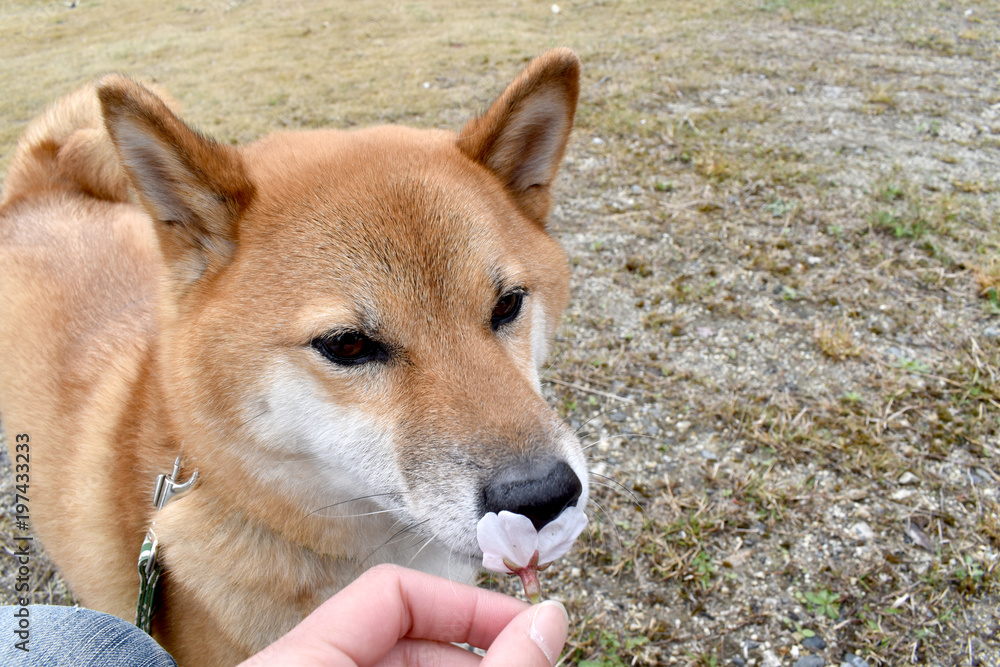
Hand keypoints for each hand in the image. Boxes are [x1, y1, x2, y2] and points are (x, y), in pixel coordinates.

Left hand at [239, 564, 568, 665]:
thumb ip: (495, 665)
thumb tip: (553, 620)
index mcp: (297, 658)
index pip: (394, 590)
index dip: (468, 606)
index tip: (524, 630)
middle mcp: (297, 666)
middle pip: (404, 634)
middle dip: (475, 652)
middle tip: (526, 665)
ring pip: (399, 666)